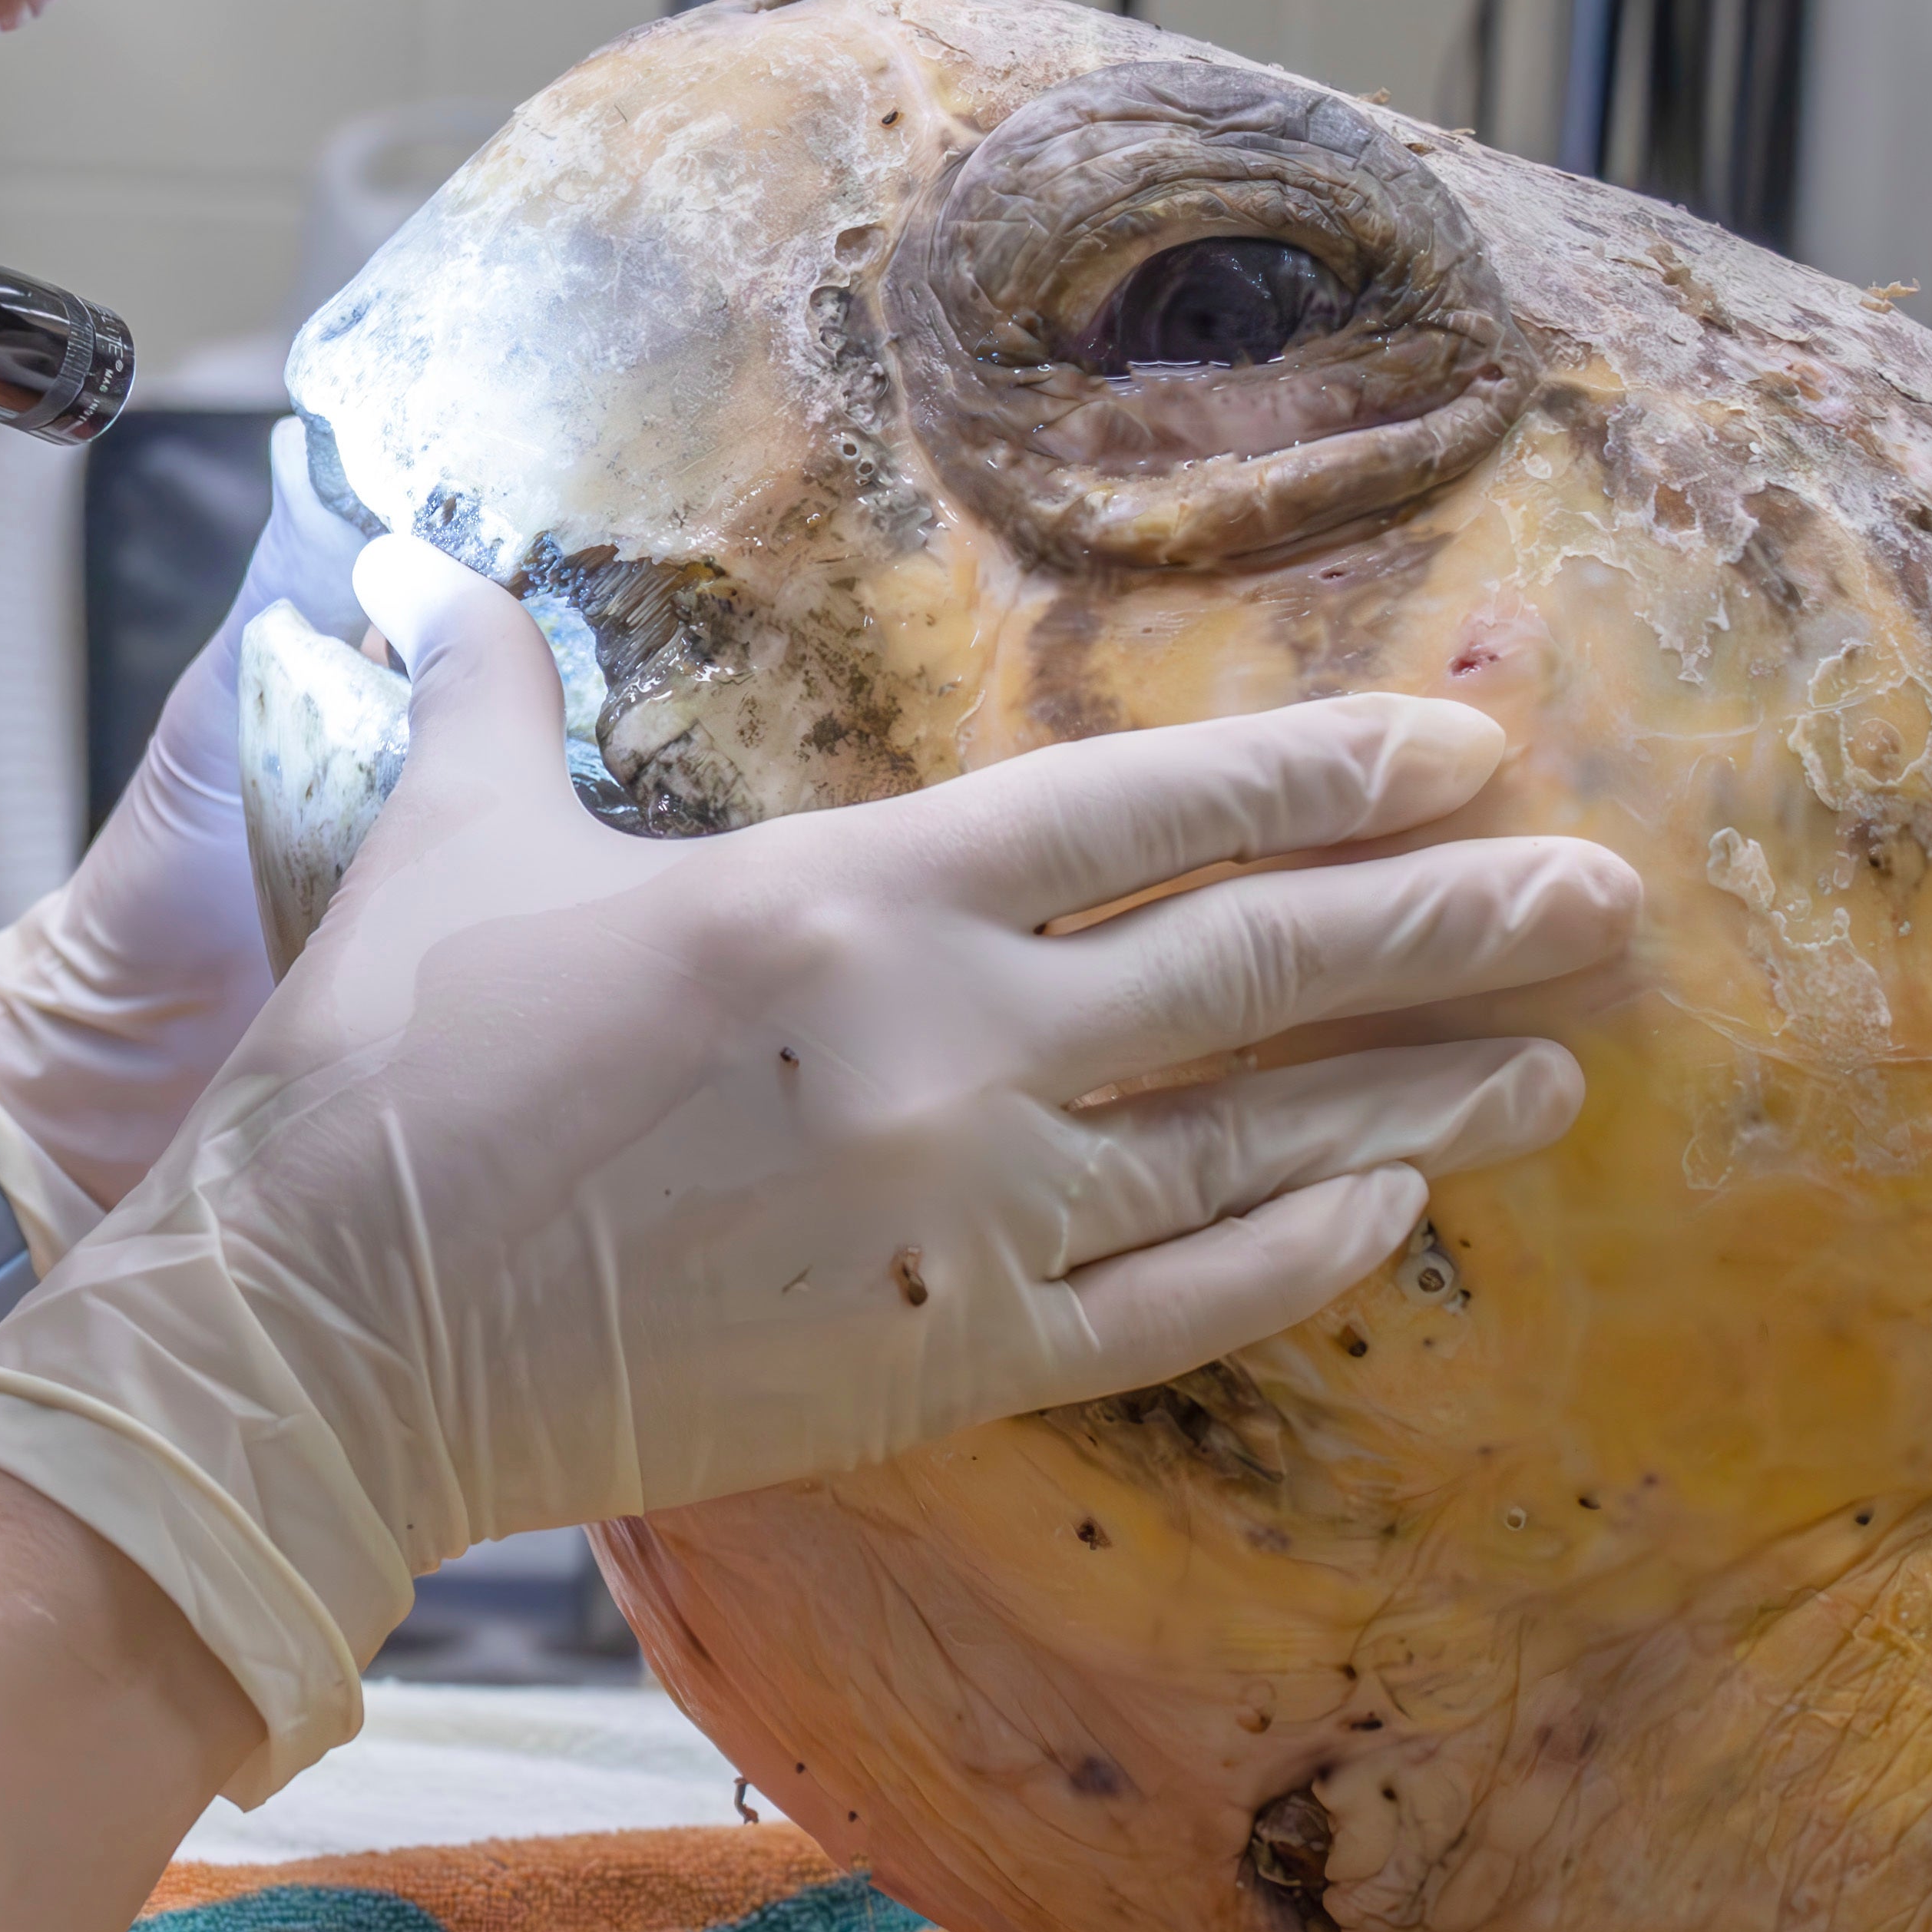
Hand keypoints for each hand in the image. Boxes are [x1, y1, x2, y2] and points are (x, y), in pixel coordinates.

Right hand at [0, 539, 1641, 1792]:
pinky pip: (1178, 1304)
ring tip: (1554, 1065)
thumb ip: (485, 698)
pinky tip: (1395, 1217)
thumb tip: (424, 573)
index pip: (1139, 808)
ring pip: (1253, 1143)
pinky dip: (1299, 1257)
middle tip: (1606, 896)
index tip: (1457, 752)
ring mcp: (961, 1213)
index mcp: (842, 894)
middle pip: (1253, 965)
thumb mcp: (446, 845)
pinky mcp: (942, 1358)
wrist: (325, 1334)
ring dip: (1420, 1096)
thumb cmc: (384, 1070)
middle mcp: (943, 1045)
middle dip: (1444, 922)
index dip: (1314, 773)